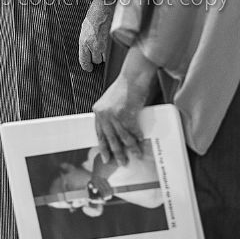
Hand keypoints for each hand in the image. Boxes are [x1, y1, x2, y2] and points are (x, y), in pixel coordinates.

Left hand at [78, 0, 114, 71]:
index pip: (84, 61)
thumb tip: (87, 52)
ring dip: (105, 53)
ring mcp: (105, 45)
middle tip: (98, 48)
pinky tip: (111, 42)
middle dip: (97, 56)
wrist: (105, 7)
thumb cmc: (94, 15)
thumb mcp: (84, 29)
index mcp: (84, 42)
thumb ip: (85, 42)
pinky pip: (112, 53)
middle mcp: (94, 46)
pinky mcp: (114, 43)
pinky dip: (112, 50)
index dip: (86, 66)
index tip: (89, 68)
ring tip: (105, 43)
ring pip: (105, 58)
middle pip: (96, 60)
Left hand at [93, 47, 156, 164]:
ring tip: (136, 156)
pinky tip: (141, 142)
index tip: (107, 157)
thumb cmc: (125, 86)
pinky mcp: (125, 114)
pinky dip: (138, 137)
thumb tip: (118, 130)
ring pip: (123, 138)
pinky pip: (133, 131)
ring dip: (131, 148)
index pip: (99, 133)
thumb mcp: (112, 101)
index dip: (103, 147)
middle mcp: (103, 114)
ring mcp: (114, 115)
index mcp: (98, 111)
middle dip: (117, 152)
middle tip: (122, 162)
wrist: (133, 76)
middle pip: (110, 139)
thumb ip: (112, 114)